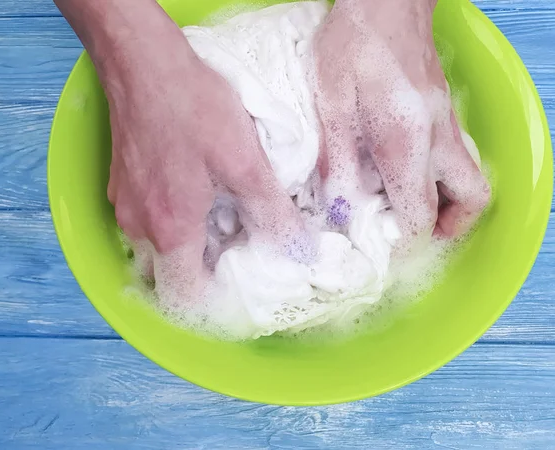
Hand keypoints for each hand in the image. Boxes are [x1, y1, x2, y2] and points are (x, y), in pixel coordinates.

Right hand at [56, 0, 304, 294]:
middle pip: (171, 274)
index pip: (186, 298)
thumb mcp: (244, 162)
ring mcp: (125, 205)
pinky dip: (173, 221)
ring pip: (159, 247)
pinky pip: (148, 220)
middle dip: (204, 274)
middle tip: (238, 257)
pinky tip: (196, 192)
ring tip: (222, 222)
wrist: (143, 61)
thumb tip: (300, 254)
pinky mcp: (121, 183)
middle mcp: (140, 227)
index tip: (240, 295)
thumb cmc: (193, 108)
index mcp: (171, 230)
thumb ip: (272, 214)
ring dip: (189, 246)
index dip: (214, 304)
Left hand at [312, 0, 489, 248]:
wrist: (386, 0)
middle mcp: (437, 138)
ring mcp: (447, 124)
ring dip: (448, 204)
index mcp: (405, 141)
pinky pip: (457, 158)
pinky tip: (404, 172)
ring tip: (408, 209)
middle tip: (410, 234)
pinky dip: (441, 178)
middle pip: (471, 199)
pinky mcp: (445, 113)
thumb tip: (340, 210)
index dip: (406, 244)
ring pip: (471, 179)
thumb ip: (337, 161)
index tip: (386, 256)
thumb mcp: (331, 104)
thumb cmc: (353, 45)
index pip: (419, 213)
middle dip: (447, 228)